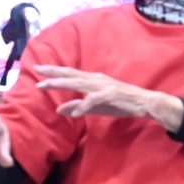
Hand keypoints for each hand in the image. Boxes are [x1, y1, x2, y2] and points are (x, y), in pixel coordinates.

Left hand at [29, 64, 183, 126]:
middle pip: (71, 74)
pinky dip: (83, 105)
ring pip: (78, 83)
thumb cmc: (122, 103)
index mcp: (93, 80)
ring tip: (46, 86)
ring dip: (61, 84)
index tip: (38, 70)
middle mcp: (96, 79)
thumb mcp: (97, 106)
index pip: (70, 74)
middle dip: (53, 73)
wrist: (146, 103)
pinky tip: (74, 113)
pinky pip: (93, 100)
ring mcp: (103, 85)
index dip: (54, 72)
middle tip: (37, 70)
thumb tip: (59, 109)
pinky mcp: (111, 94)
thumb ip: (78, 107)